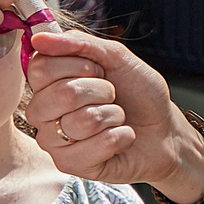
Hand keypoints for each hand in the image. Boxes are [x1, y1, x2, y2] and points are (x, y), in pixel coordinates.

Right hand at [25, 31, 203, 193]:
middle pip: (60, 94)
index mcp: (48, 83)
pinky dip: (120, 136)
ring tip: (117, 117)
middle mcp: (43, 112)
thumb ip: (78, 43)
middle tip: (111, 95)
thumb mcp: (115, 57)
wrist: (164, 129)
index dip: (78, 65)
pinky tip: (121, 138)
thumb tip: (40, 37)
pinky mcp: (70, 165)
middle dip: (101, 90)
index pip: (40, 67)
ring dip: (113, 115)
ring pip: (81, 121)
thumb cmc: (139, 93)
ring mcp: (54, 141)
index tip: (98, 71)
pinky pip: (95, 146)